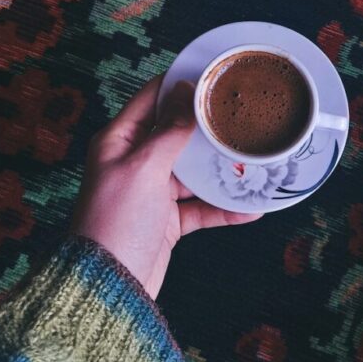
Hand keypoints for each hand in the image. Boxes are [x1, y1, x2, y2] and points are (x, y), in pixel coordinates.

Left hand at [73, 75, 261, 298]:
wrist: (109, 287)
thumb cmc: (117, 221)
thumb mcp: (145, 169)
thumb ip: (169, 132)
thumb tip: (185, 93)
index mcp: (119, 141)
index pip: (151, 99)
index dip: (179, 84)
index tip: (211, 74)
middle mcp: (134, 162)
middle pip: (176, 134)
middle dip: (207, 128)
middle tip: (241, 115)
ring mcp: (151, 192)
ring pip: (192, 172)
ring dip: (220, 170)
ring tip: (253, 161)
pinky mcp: (166, 220)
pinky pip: (199, 208)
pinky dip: (222, 208)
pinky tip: (251, 208)